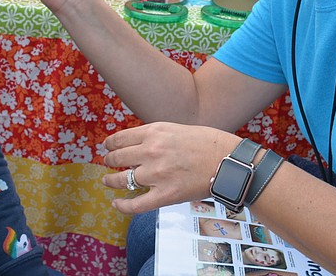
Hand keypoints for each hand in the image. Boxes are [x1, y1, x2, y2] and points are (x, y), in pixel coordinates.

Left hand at [102, 122, 240, 214]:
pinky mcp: (165, 195)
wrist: (228, 161)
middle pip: (118, 158)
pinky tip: (116, 203)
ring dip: (111, 181)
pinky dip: (122, 205)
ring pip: (122, 180)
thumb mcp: (175, 128)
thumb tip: (136, 144)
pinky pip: (136, 204)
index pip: (120, 138)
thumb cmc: (207, 142)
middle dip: (109, 161)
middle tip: (108, 163)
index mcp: (154, 132)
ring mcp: (157, 174)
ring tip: (107, 181)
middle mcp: (151, 151)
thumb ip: (155, 135)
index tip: (107, 147)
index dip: (110, 144)